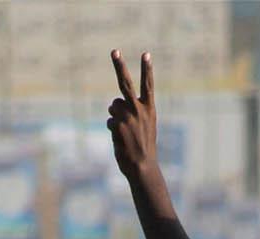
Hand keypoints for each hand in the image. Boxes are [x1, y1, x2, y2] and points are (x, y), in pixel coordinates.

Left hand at [107, 50, 156, 179]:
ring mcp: (127, 117)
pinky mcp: (117, 125)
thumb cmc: (144, 147)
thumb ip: (132, 112)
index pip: (148, 85)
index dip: (147, 69)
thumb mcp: (145, 126)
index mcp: (150, 109)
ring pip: (113, 106)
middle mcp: (139, 110)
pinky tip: (121, 139)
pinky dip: (112, 129)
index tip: (146, 54)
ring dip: (115, 116)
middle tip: (114, 51)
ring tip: (125, 131)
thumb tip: (112, 104)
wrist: (142, 166)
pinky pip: (109, 121)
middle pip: (125, 83)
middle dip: (119, 65)